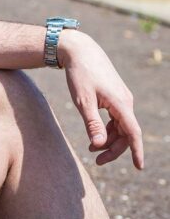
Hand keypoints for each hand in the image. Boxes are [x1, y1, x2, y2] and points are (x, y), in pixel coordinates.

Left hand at [58, 30, 143, 169]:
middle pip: (126, 133)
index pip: (133, 132)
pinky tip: (96, 135)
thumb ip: (92, 123)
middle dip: (114, 149)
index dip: (136, 151)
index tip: (139, 167)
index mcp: (120, 103)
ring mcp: (121, 98)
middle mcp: (125, 101)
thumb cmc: (79, 74)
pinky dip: (108, 128)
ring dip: (110, 139)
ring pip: (121, 126)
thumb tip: (100, 144)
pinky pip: (117, 117)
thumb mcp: (82, 101)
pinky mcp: (115, 95)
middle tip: (97, 161)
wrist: (80, 50)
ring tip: (91, 150)